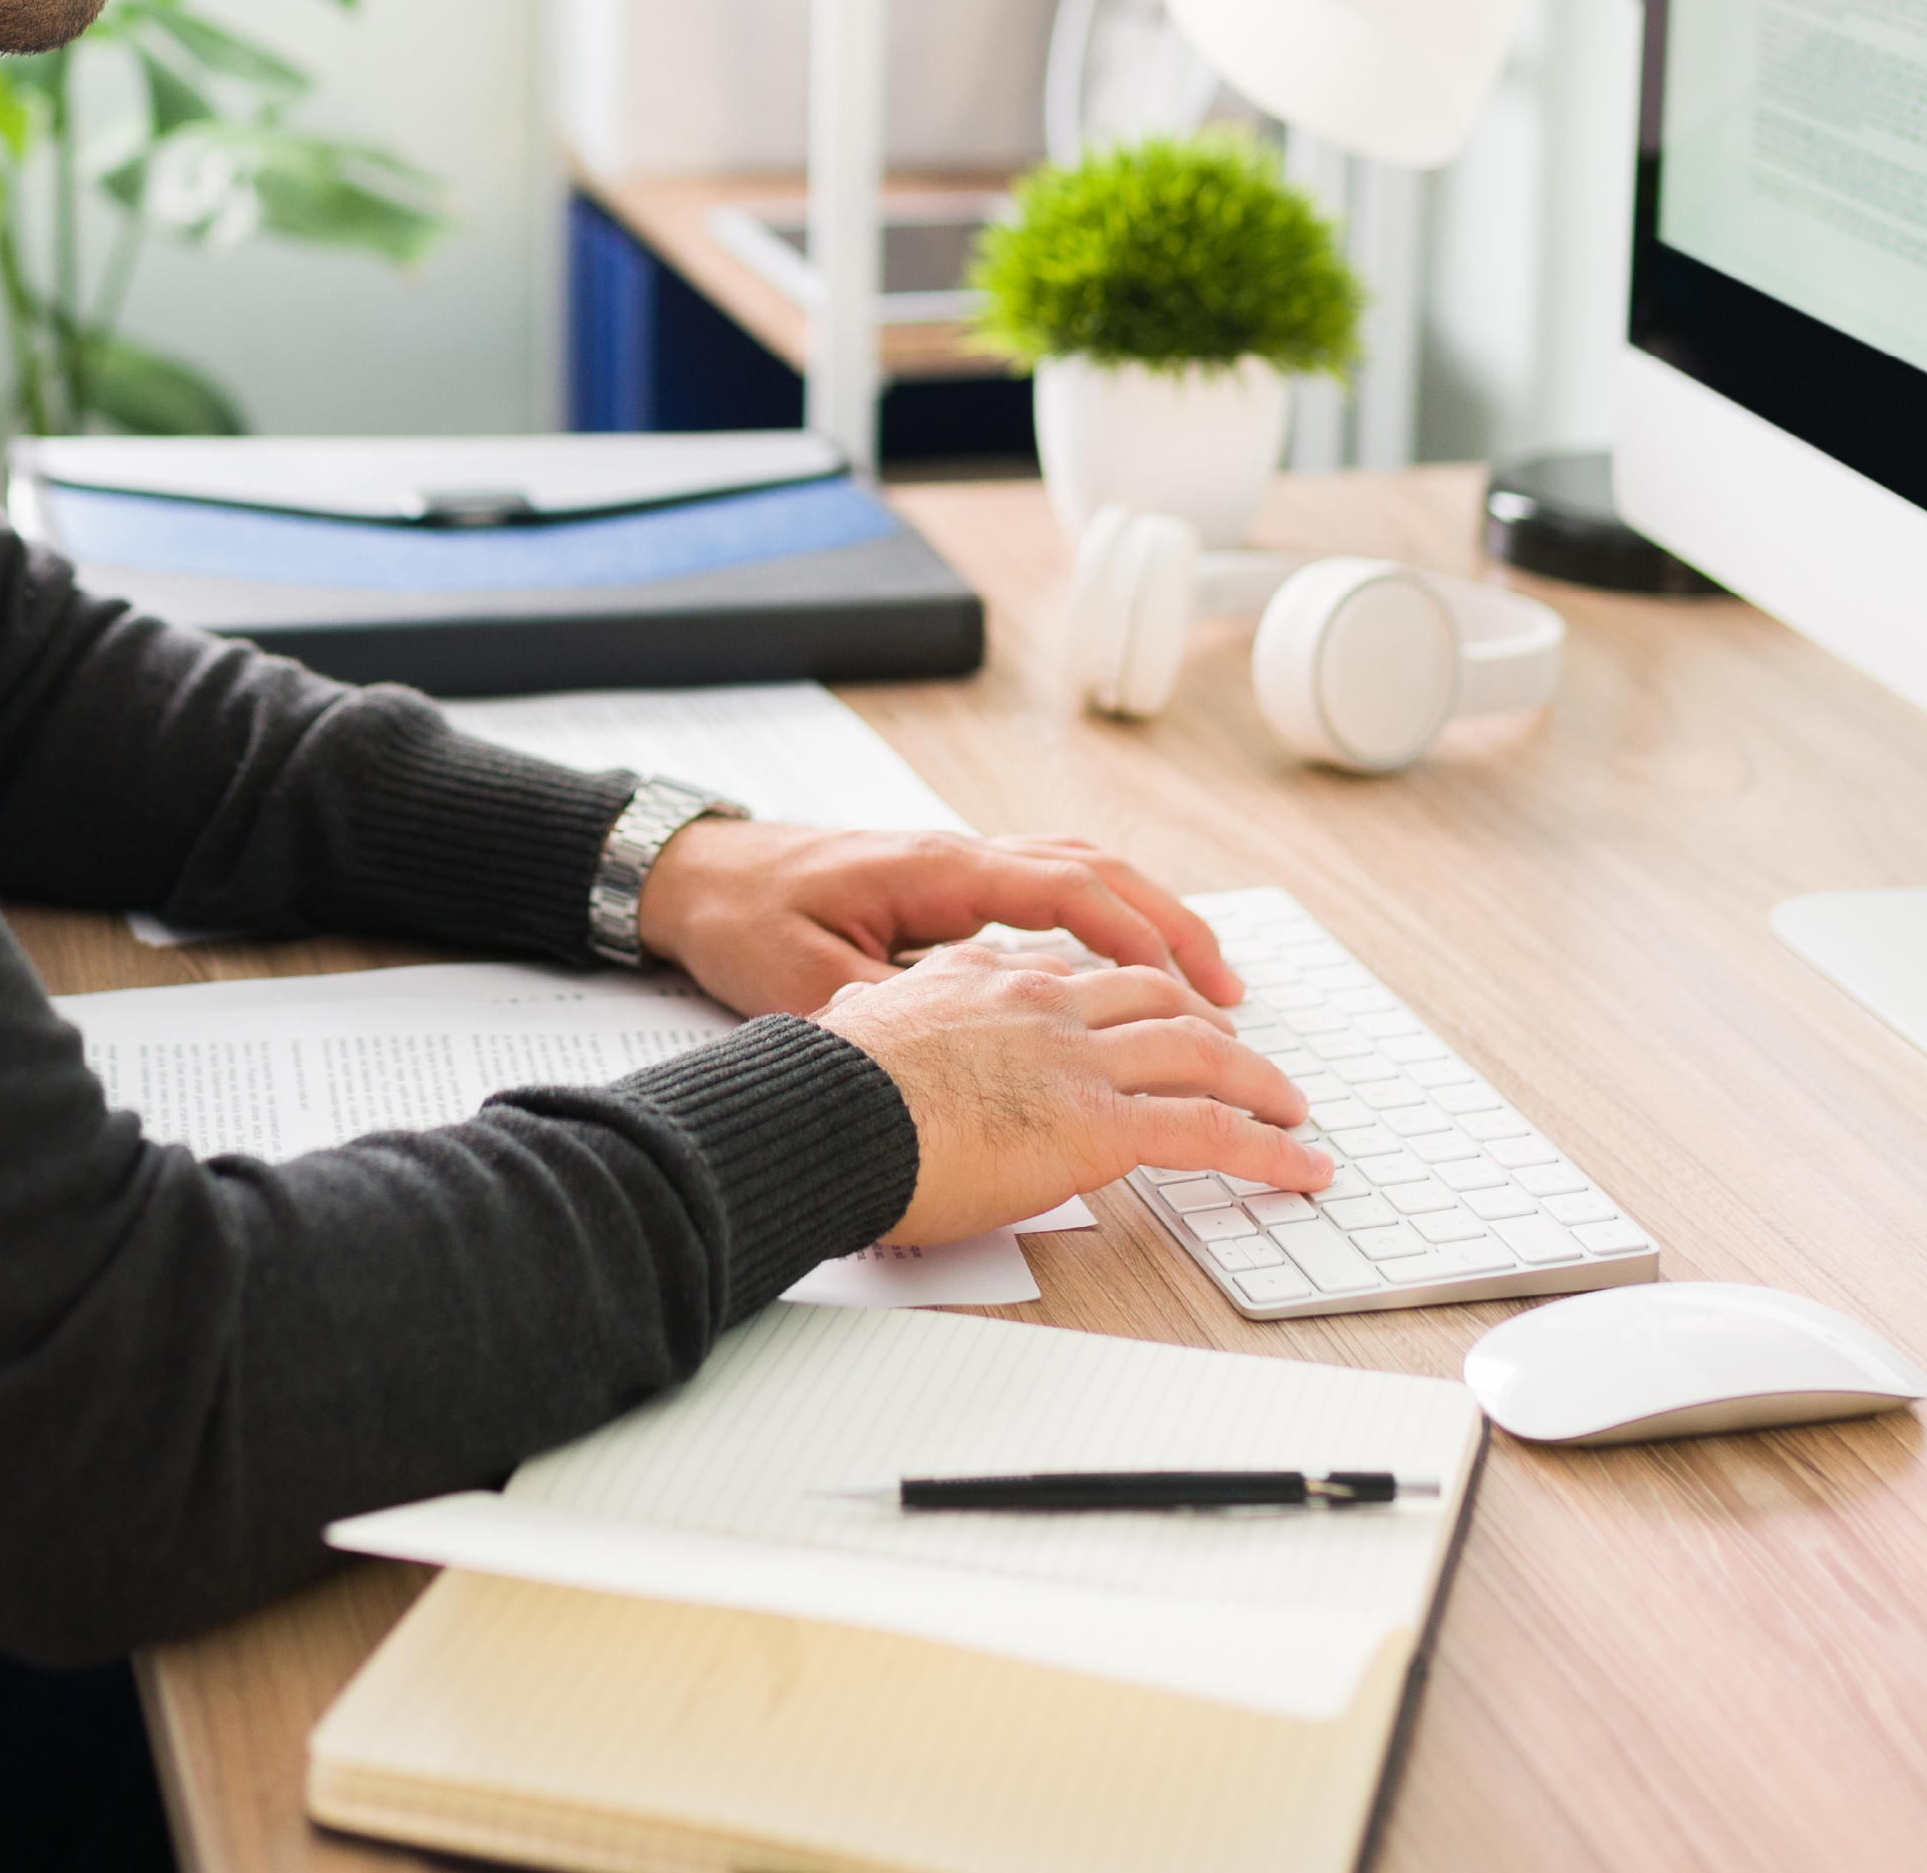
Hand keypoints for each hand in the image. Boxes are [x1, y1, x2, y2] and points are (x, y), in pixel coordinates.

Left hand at [632, 822, 1249, 1020]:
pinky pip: (1049, 890)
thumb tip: (948, 1069)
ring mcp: (956, 866)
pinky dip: (1103, 920)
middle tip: (1232, 994)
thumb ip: (883, 1018)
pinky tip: (1126, 970)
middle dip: (1173, 927)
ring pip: (1081, 872)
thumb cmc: (744, 919)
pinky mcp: (946, 889)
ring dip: (1147, 919)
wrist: (694, 874)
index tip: (1194, 992)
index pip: (1067, 889)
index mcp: (937, 873)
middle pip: (1098, 871)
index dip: (1138, 938)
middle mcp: (959, 857)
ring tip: (1205, 983)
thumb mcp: (803, 982)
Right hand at [817, 940, 1324, 1242]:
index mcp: (978, 977)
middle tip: (1241, 1055)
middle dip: (1209, 1022)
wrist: (817, 1114)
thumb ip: (876, 1022)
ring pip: (1199, 1051)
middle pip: (1154, 995)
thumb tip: (854, 1031)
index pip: (1072, 974)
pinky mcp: (1097, 1122)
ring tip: (1290, 1110)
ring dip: (1258, 1082)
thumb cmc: (818, 1090)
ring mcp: (1073, 1056)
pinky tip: (1297, 1168)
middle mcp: (1038, 1001)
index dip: (1122, 996)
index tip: (1145, 1016)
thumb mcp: (848, 1029)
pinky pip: (1207, 1129)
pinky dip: (1266, 1149)